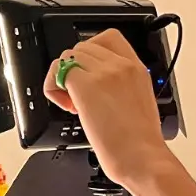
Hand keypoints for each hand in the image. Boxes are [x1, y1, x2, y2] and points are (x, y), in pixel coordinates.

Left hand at [43, 29, 171, 187]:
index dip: (92, 52)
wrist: (142, 156)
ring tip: (74, 103)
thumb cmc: (141, 141)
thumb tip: (100, 90)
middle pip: (82, 47)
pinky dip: (54, 89)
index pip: (109, 38)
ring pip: (67, 56)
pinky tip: (68, 107)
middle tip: (80, 96)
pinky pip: (57, 73)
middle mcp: (120, 65)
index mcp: (137, 68)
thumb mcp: (140, 102)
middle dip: (76, 70)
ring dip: (63, 78)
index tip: (90, 72)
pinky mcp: (85, 86)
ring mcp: (103, 73)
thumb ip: (122, 88)